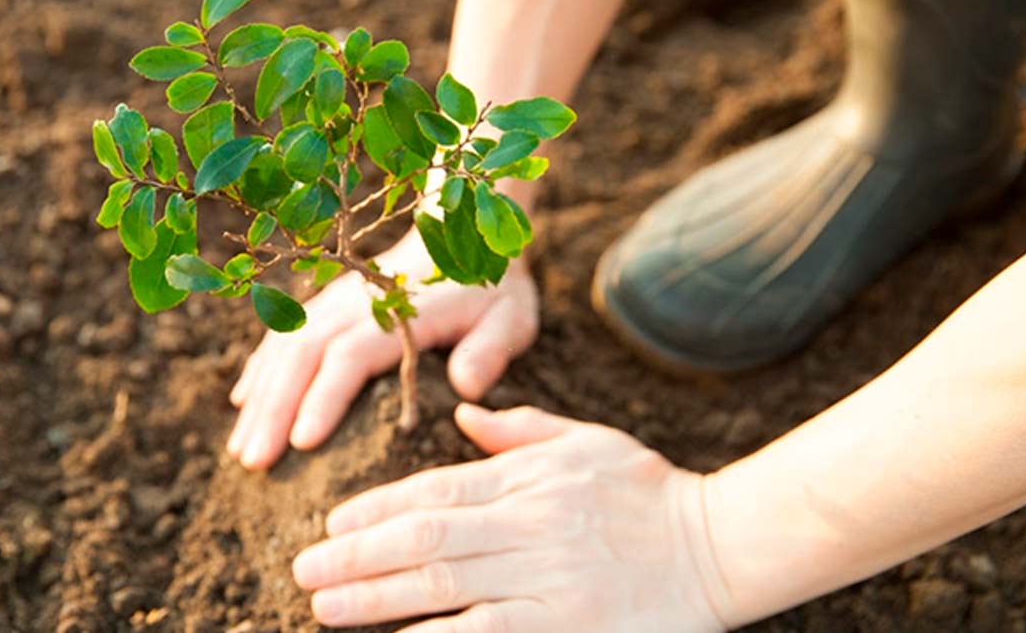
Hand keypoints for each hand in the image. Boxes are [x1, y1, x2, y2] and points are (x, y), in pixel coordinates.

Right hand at [226, 232, 539, 469]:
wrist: (463, 234)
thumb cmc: (490, 290)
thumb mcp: (509, 317)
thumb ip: (490, 350)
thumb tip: (466, 386)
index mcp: (400, 311)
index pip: (351, 356)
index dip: (324, 397)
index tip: (302, 443)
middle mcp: (356, 303)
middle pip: (303, 354)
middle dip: (274, 409)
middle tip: (254, 462)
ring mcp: (334, 301)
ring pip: (284, 346)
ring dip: (260, 397)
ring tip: (240, 450)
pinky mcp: (325, 304)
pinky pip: (282, 334)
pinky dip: (260, 368)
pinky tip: (243, 404)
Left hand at [292, 404, 727, 631]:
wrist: (721, 545)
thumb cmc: (649, 491)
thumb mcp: (586, 441)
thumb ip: (519, 429)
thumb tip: (463, 414)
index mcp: (528, 479)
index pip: (433, 492)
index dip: (374, 509)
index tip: (331, 525)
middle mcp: (530, 526)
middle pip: (425, 542)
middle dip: (357, 557)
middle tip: (304, 572)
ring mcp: (548, 579)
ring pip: (445, 589)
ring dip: (377, 600)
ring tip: (326, 608)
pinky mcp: (566, 626)